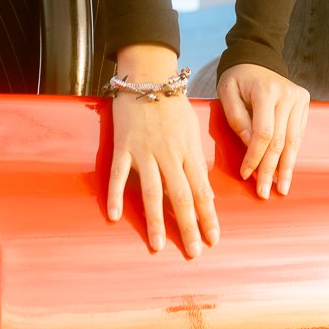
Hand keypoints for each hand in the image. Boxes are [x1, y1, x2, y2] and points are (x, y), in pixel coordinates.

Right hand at [107, 46, 219, 257]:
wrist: (149, 77)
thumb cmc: (173, 106)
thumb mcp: (192, 131)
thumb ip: (196, 162)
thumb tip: (207, 194)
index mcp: (188, 150)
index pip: (202, 189)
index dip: (208, 215)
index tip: (214, 239)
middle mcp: (169, 153)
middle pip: (181, 195)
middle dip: (188, 225)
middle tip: (193, 252)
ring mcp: (144, 151)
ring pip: (151, 190)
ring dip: (155, 220)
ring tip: (157, 246)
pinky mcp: (123, 147)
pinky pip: (118, 174)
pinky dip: (115, 195)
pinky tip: (115, 217)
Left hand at [217, 63, 309, 199]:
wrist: (255, 58)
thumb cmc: (237, 79)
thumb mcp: (227, 94)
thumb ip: (237, 120)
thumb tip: (250, 146)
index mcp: (266, 91)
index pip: (264, 133)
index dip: (255, 157)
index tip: (245, 175)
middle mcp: (287, 94)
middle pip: (280, 140)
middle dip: (271, 169)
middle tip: (264, 192)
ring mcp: (299, 98)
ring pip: (293, 140)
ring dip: (286, 167)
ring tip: (282, 189)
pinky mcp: (304, 102)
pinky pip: (298, 134)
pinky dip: (291, 153)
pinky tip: (285, 170)